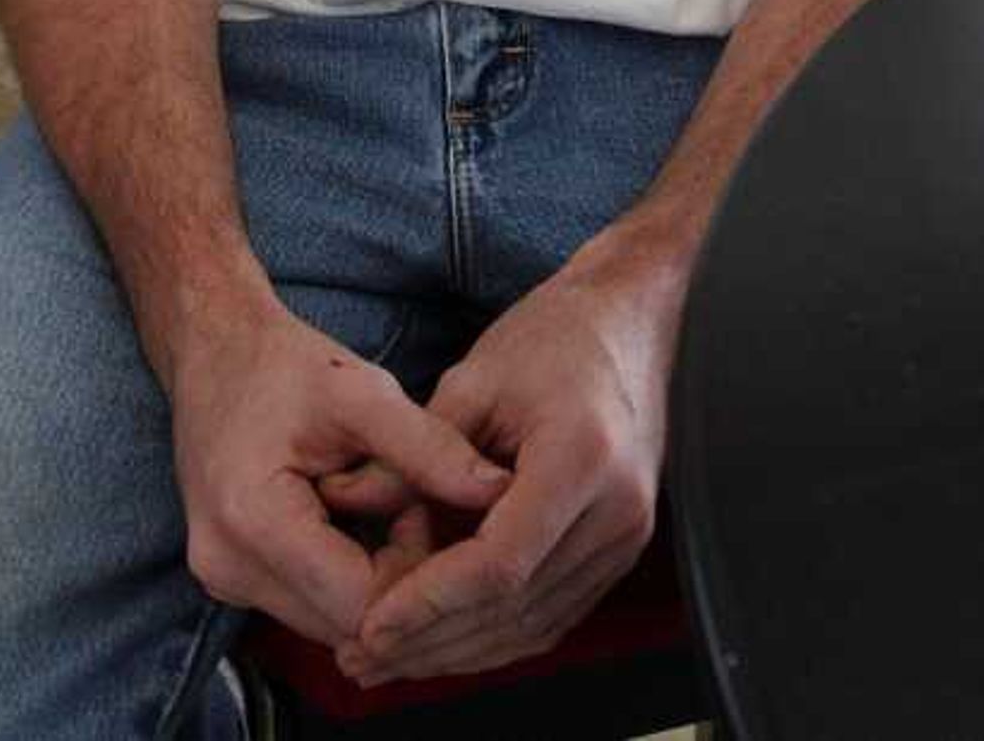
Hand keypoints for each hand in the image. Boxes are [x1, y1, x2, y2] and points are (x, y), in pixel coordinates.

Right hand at [165, 296, 513, 649]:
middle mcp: (227, 566)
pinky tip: (360, 523)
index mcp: (253, 521)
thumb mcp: (363, 393)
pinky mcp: (230, 579)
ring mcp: (222, 579)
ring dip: (375, 582)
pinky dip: (346, 577)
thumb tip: (497, 492)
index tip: (424, 505)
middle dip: (399, 580)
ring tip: (387, 509)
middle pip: (347, 625)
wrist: (213, 351)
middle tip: (413, 506)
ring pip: (331, 624)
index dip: (414, 569)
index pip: (363, 603)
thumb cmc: (283, 365)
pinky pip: (308, 606)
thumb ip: (430, 448)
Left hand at [335, 247, 681, 686]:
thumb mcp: (471, 381)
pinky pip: (556, 613)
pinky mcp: (621, 548)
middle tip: (363, 658)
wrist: (631, 323)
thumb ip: (413, 456)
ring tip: (390, 660)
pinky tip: (446, 639)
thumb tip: (352, 509)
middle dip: (433, 641)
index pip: (500, 563)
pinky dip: (497, 634)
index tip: (373, 623)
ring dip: (460, 651)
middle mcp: (616, 510)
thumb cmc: (555, 337)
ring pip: (536, 625)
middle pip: (516, 608)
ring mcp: (627, 536)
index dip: (430, 602)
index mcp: (580, 458)